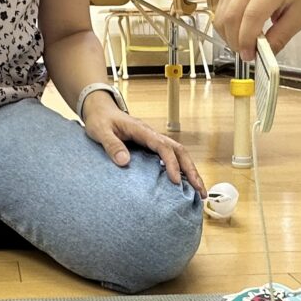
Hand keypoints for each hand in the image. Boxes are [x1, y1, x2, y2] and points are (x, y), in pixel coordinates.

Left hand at [82, 93, 203, 190]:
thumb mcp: (100, 131)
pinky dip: (181, 169)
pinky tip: (185, 183)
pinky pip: (171, 156)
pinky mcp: (152, 146)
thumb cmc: (100, 120)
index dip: (171, 164)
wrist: (100, 110)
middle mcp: (152, 135)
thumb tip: (124, 161)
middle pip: (179, 150)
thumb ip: (112, 145)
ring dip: (190, 171)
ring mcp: (154, 140)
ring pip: (179, 153)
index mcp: (142, 131)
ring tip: (199, 190)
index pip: (163, 147)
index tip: (175, 181)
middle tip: (200, 190)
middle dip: (191, 170)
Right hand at [215, 0, 300, 59]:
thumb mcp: (299, 19)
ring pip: (222, 16)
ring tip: (244, 45)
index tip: (249, 55)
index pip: (252, 15)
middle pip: (232, 16)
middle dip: (236, 41)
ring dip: (229, 37)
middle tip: (246, 54)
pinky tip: (239, 35)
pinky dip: (225, 29)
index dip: (247, 39)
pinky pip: (219, 14)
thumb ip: (280, 37)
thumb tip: (262, 54)